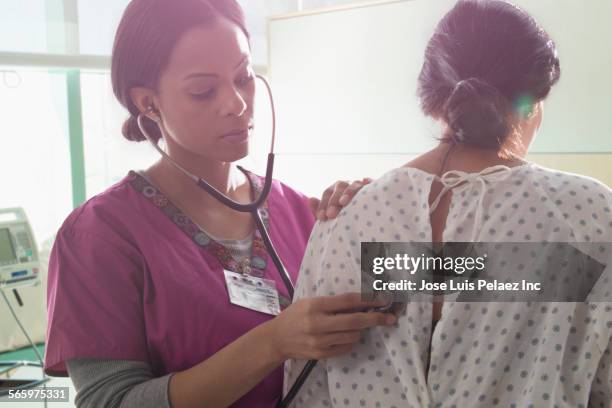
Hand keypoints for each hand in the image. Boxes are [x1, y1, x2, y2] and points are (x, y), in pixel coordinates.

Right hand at [267, 293, 395, 361]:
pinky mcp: (321, 354)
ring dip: (359, 330)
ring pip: (353, 336)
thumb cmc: (295, 315)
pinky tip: (342, 336)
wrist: (277, 339)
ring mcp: (320, 341)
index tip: (383, 299)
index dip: (369, 299)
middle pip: (355, 321)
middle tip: (389, 318)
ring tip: (353, 326)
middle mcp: (318, 323)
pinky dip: (349, 341)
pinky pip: (346, 348)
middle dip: (375, 319)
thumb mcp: (310, 302)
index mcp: (316, 306)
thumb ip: (333, 303)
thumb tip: (361, 302)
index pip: (348, 301)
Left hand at [309, 178, 372, 220]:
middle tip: (331, 215)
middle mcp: (347, 186)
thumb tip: (311, 199)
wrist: (362, 231)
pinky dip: (369, 182)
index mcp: (335, 191)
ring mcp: (360, 186)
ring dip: (349, 192)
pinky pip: (372, 184)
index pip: (327, 193)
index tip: (322, 217)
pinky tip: (366, 183)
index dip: (323, 204)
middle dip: (334, 201)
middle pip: (340, 187)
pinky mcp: (373, 190)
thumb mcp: (329, 221)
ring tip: (343, 203)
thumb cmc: (342, 224)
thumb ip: (318, 211)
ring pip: (354, 184)